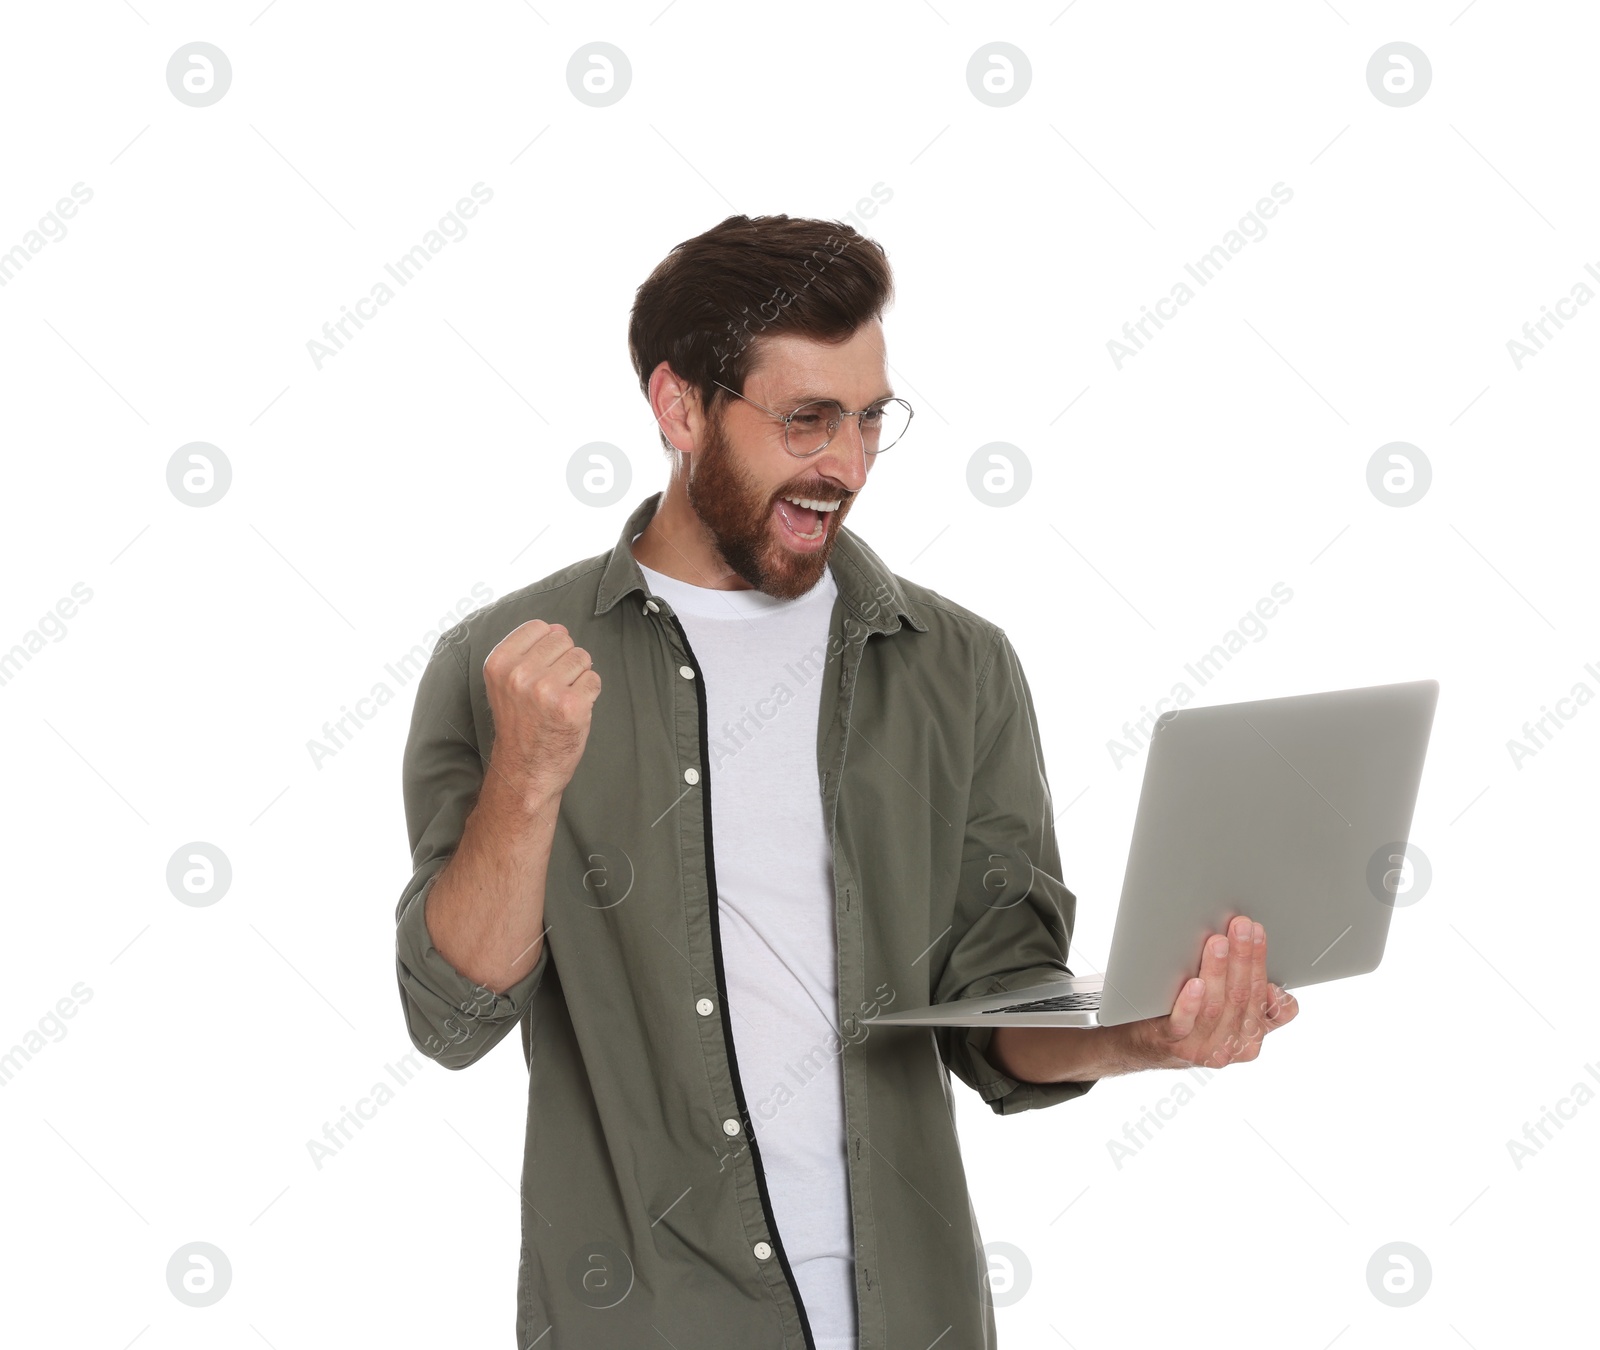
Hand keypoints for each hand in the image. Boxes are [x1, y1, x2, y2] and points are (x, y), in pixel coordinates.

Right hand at [481, 619, 600, 801]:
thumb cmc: (521, 725)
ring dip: (578, 677)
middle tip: (552, 690)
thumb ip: (528, 651)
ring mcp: (546, 690)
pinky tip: (572, 711)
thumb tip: (559, 628)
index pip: (539, 627)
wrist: (525, 770)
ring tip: (561, 700)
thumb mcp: (508, 683)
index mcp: (499, 663)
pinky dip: (589, 694)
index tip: (539, 671)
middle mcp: (519, 674)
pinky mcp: (572, 706)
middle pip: (563, 639)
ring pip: (582, 657)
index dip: (547, 647)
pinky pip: (594, 679)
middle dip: (564, 661)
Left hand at [1128, 914, 1297, 1069]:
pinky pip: (1182, 1023)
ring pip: (1215, 1005)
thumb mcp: (1235, 1017)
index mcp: (1250, 1039)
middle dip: (1243, 957)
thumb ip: (1259, 1002)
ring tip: (1218, 942)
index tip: (1257, 931)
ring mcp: (1200, 1046)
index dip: (1261, 963)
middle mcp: (1229, 1046)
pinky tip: (1194, 983)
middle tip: (1240, 926)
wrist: (1148, 1044)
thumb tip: (1272, 981)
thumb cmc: (1196, 1020)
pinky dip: (1190, 1003)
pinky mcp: (1171, 1041)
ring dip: (1218, 970)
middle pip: (1241, 996)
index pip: (1265, 1000)